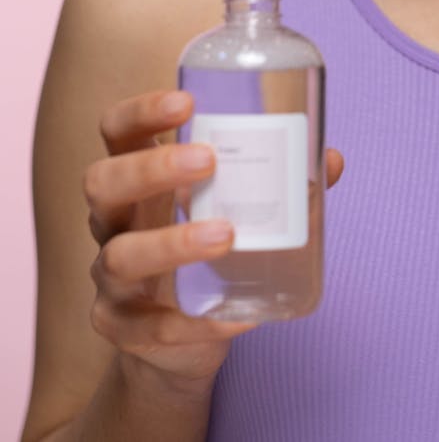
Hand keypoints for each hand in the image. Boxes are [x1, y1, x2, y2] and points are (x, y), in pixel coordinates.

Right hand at [85, 89, 343, 385]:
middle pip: (102, 182)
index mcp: (136, 179)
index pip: (117, 131)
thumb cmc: (207, 251)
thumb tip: (330, 158)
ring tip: (226, 234)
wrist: (178, 341)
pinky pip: (150, 327)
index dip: (141, 111)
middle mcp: (113, 222)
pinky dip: (195, 323)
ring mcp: (111, 279)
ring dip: (172, 243)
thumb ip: (277, 182)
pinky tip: (237, 315)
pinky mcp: (122, 329)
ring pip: (119, 257)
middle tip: (207, 160)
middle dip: (151, 168)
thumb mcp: (232, 208)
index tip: (187, 102)